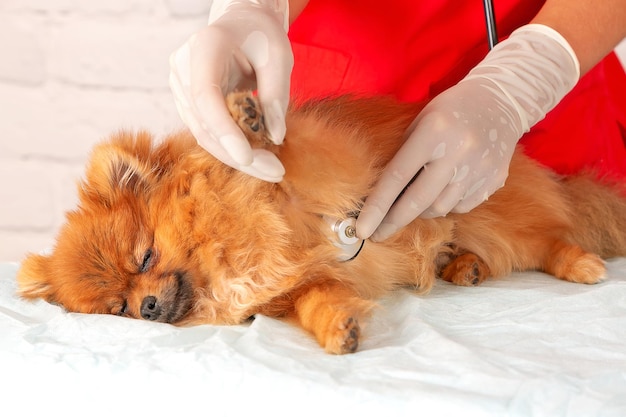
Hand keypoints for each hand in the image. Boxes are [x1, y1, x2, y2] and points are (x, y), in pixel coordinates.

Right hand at [169, 0, 291, 181]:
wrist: (240, 24)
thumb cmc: (260, 36)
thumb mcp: (278, 56)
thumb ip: (276, 93)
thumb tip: (275, 136)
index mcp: (205, 47)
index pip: (206, 96)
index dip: (224, 130)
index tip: (247, 157)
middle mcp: (183, 68)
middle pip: (204, 123)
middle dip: (238, 154)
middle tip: (274, 171)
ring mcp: (181, 87)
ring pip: (203, 134)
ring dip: (236, 157)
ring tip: (272, 169)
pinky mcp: (189, 103)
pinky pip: (207, 132)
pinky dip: (231, 148)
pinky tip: (258, 157)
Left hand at [357, 24, 579, 240]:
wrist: (501, 102)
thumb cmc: (450, 110)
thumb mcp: (420, 121)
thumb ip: (403, 155)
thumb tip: (380, 197)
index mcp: (433, 133)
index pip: (397, 177)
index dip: (377, 207)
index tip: (362, 229)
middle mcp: (458, 152)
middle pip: (418, 201)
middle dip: (393, 222)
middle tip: (377, 234)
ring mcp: (479, 169)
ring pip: (439, 209)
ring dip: (421, 211)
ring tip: (414, 201)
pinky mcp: (494, 181)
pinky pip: (460, 207)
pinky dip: (446, 205)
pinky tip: (443, 190)